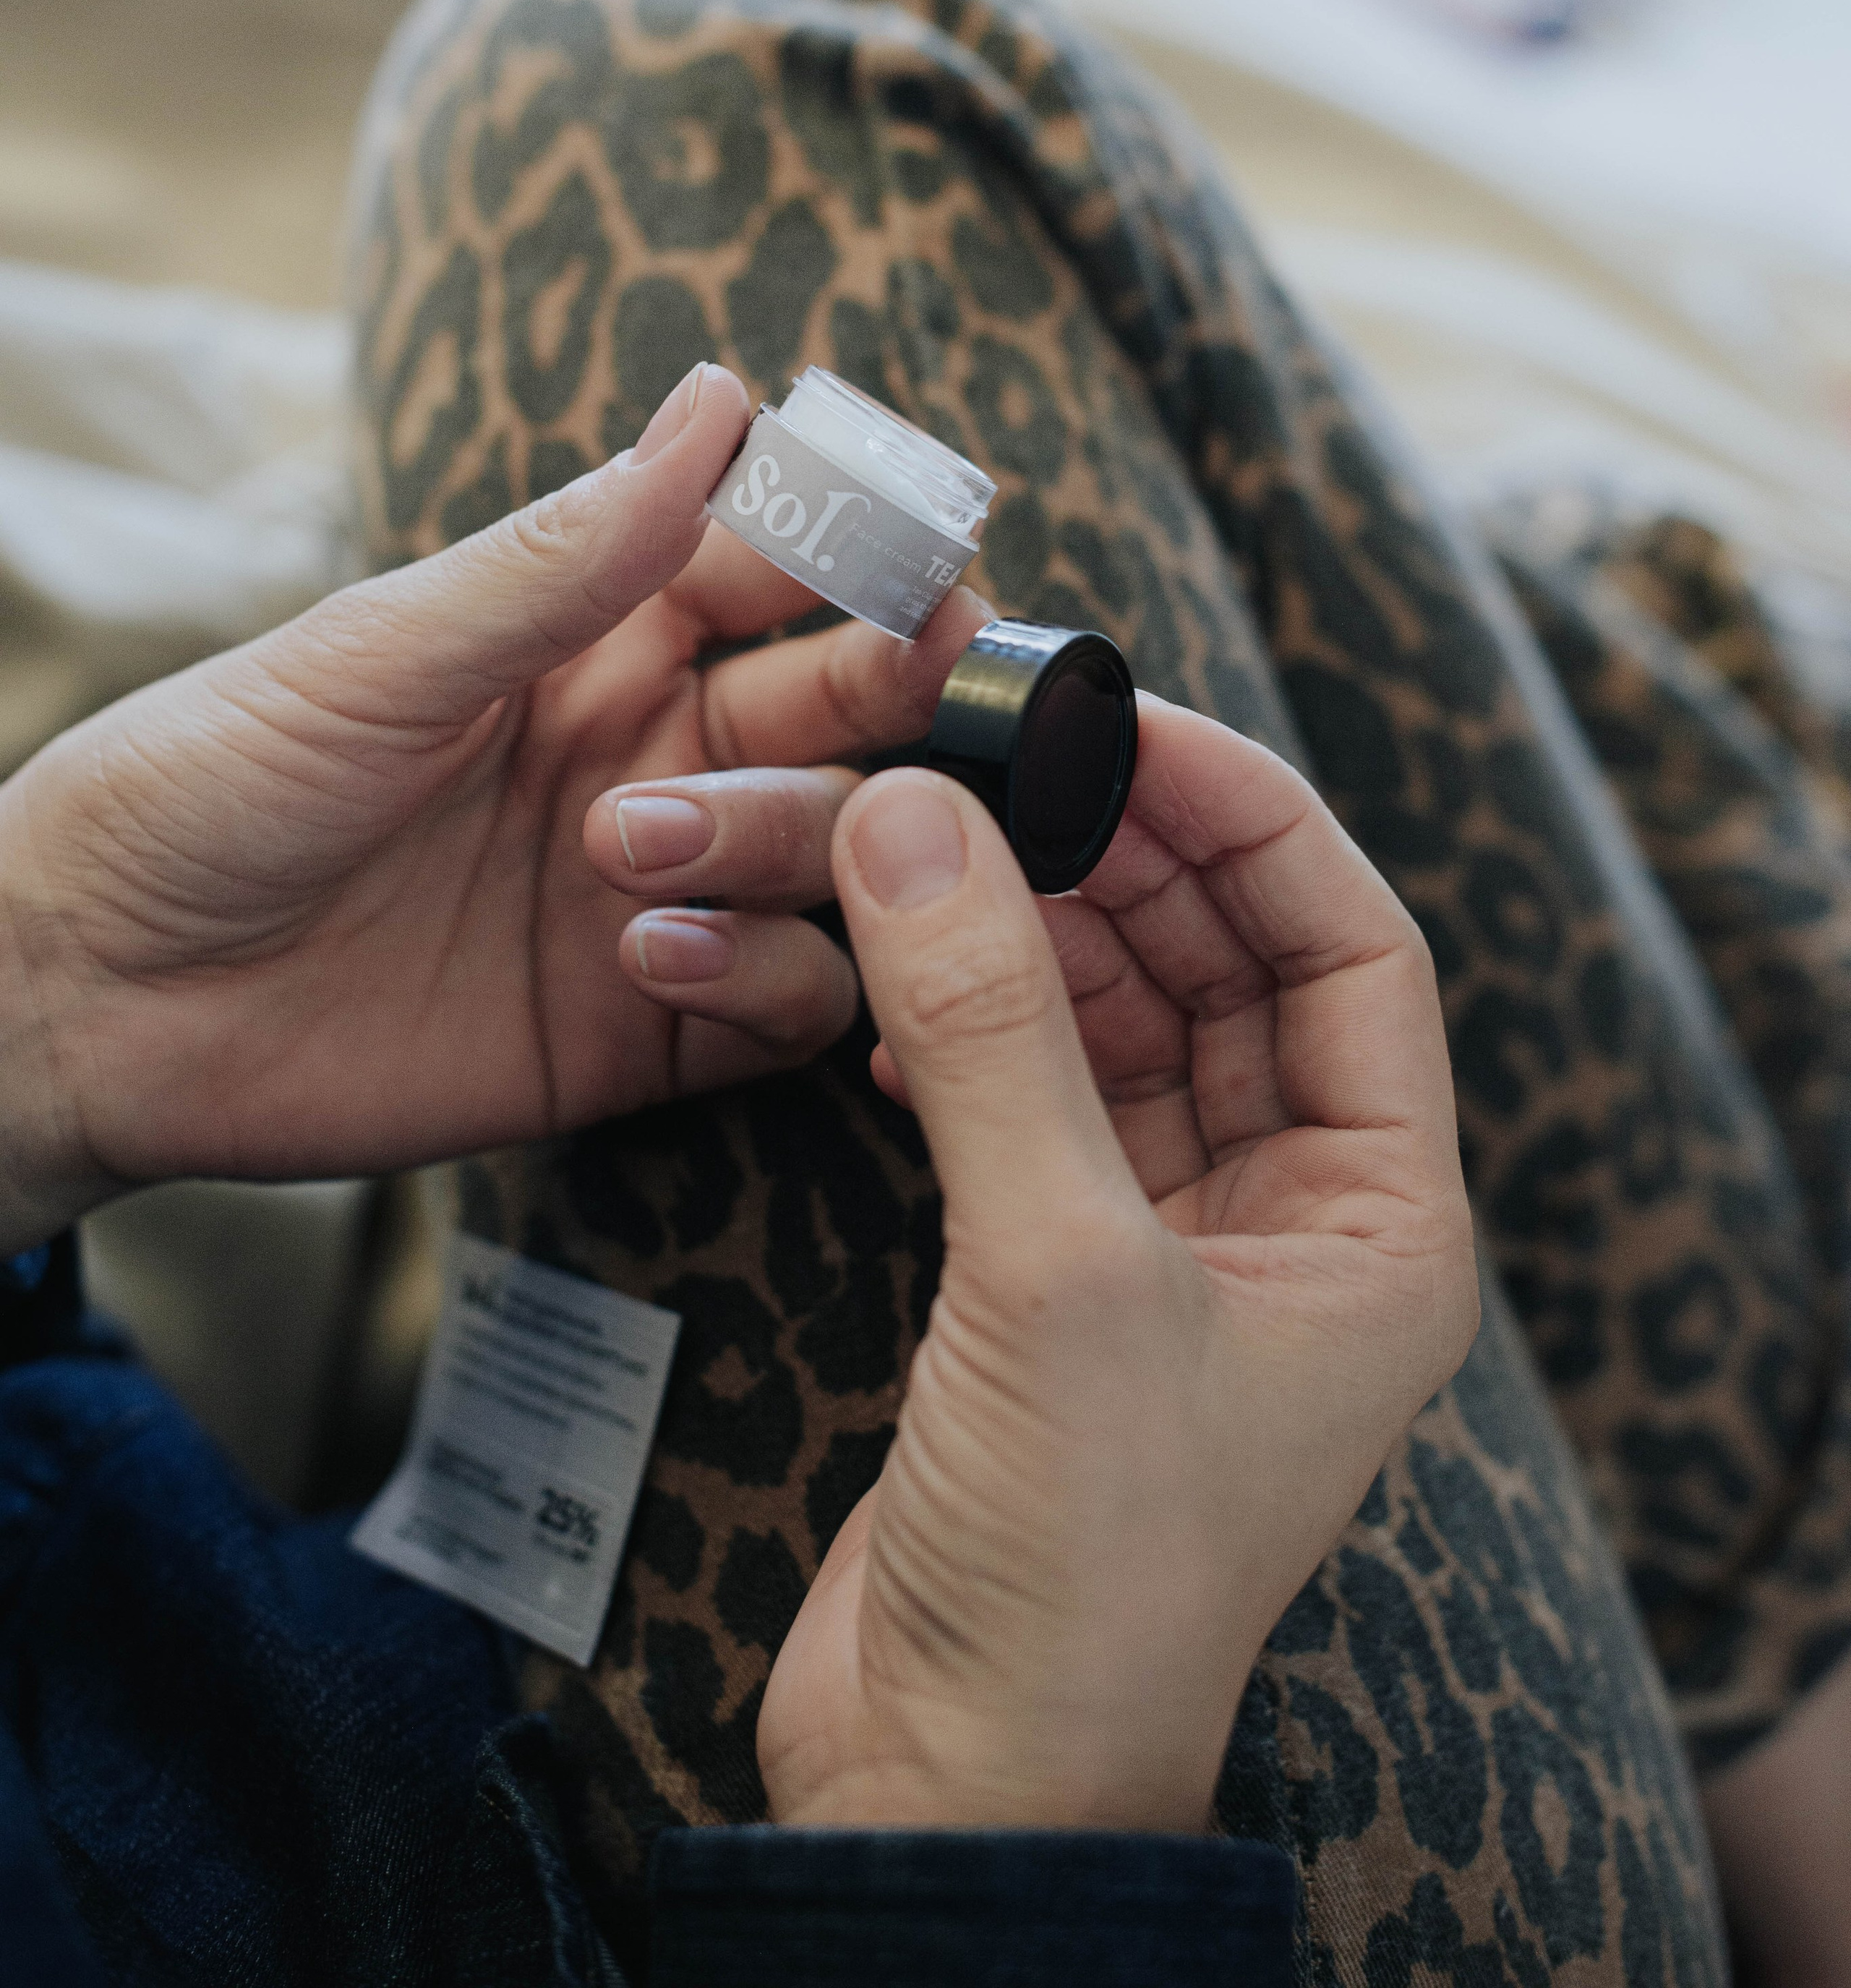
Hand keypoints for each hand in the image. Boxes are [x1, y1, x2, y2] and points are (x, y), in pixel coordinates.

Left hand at [0, 363, 988, 1255]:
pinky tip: (652, 953)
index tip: (930, 549)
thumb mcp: (386, 652)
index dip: (867, 550)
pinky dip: (767, 971)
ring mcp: (663, 889)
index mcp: (597, 636)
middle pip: (846, 705)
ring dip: (787, 838)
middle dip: (888, 685)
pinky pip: (794, 997)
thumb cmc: (211, 783)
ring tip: (624, 849)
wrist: (99, 995)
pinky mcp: (650, 1026)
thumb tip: (723, 399)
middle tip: (899, 676)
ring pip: (839, 851)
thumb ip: (572, 556)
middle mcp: (654, 754)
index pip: (780, 569)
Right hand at [715, 714, 1475, 1832]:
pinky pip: (1021, 1092)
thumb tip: (915, 820)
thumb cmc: (1085, 1568)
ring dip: (1005, 930)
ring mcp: (1166, 1242)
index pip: (1346, 940)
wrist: (957, 1781)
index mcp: (1380, 1215)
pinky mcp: (1047, 1275)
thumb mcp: (1056, 1270)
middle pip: (1214, 960)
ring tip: (902, 845)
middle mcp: (1292, 1213)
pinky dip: (955, 1023)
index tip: (1110, 713)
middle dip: (1101, 853)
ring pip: (1104, 1018)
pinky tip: (882, 984)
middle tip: (977, 757)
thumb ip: (988, 1031)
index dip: (1242, 811)